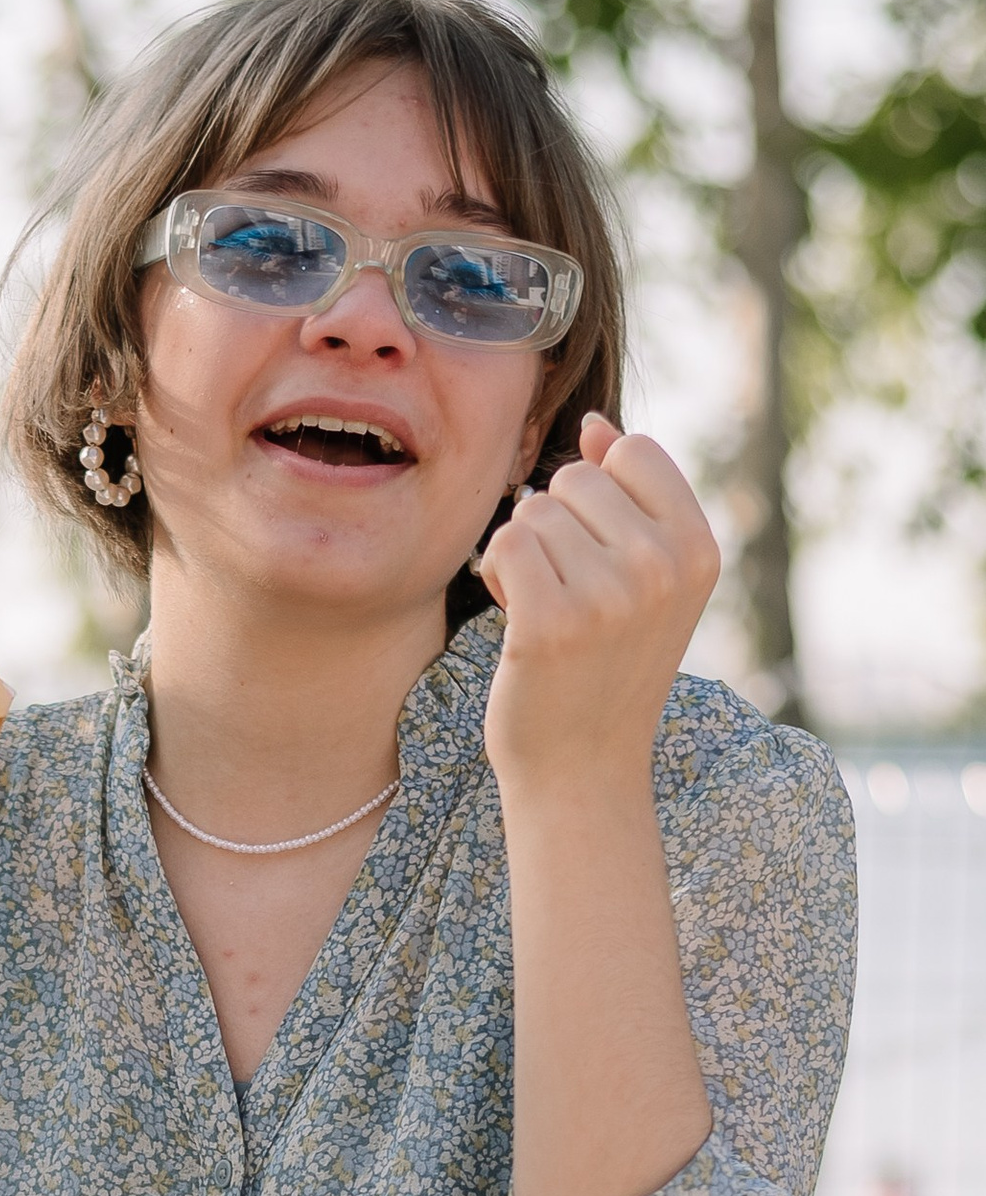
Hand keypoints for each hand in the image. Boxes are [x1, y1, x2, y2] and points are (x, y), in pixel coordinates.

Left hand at [479, 418, 720, 801]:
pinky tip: (518, 618)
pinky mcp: (552, 623)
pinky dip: (497, 576)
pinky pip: (503, 544)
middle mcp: (665, 567)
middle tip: (569, 591)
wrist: (583, 767)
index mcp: (699, 549)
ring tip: (547, 610)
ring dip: (523, 555)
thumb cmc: (606, 665)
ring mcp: (611, 595)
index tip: (601, 550)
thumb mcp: (643, 578)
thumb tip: (598, 427)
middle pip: (574, 478)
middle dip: (555, 526)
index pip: (633, 452)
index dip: (597, 492)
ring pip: (532, 511)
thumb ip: (627, 498)